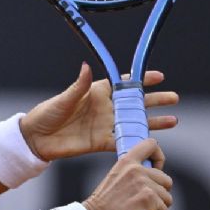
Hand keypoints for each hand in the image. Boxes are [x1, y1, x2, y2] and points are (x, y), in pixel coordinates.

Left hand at [19, 62, 178, 160]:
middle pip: (135, 103)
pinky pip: (125, 142)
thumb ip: (79, 85)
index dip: (140, 80)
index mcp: (96, 93)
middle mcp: (105, 108)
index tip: (158, 76)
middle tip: (173, 98)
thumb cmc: (47, 113)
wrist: (36, 139)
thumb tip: (85, 66)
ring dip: (153, 121)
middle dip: (154, 100)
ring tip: (173, 119)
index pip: (123, 84)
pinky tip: (155, 142)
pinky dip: (139, 142)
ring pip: (135, 123)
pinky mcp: (102, 143)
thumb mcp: (64, 98)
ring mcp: (105, 125)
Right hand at [82, 139, 172, 209]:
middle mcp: (136, 169)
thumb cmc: (102, 205)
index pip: (152, 145)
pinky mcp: (149, 200)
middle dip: (161, 192)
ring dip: (162, 207)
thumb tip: (145, 180)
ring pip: (167, 196)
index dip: (159, 158)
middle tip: (150, 202)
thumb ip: (129, 175)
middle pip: (165, 178)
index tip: (155, 171)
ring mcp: (144, 184)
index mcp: (126, 161)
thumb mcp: (114, 179)